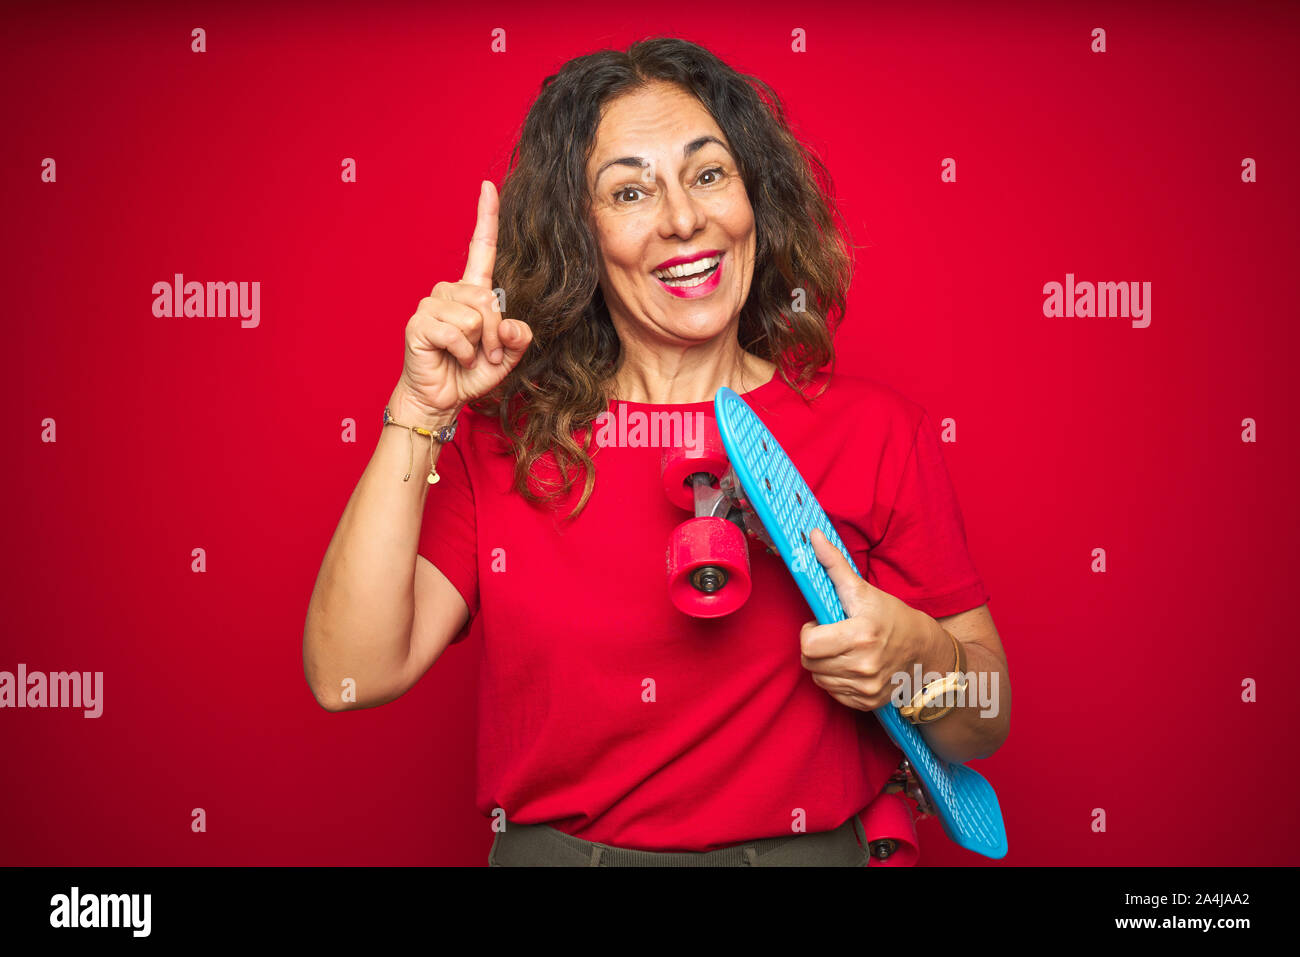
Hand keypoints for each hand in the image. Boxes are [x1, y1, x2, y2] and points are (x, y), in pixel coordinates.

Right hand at [396, 180, 532, 418]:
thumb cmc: (471, 372)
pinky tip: (451, 358)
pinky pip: (456, 333)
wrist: (441, 398)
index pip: (480, 248)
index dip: (485, 217)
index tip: (487, 186)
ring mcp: (432, 304)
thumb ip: (518, 338)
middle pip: (488, 298)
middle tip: (485, 354)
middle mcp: (451, 291)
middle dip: (494, 333)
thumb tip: (511, 327)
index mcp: (472, 292)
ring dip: (478, 346)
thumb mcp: (507, 356)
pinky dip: (462, 353)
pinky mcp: (419, 322)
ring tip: (466, 356)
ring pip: (474, 317)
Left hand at [798, 528, 931, 711]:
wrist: (928, 653)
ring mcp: (866, 688)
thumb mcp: (865, 591)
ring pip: (818, 678)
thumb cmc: (894, 618)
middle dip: (815, 646)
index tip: (823, 624)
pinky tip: (851, 666)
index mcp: (861, 635)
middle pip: (809, 662)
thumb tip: (812, 536)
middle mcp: (864, 666)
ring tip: (843, 649)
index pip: (808, 644)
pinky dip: (836, 680)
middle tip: (833, 635)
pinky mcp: (866, 703)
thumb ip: (835, 565)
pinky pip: (832, 692)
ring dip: (824, 664)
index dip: (810, 632)